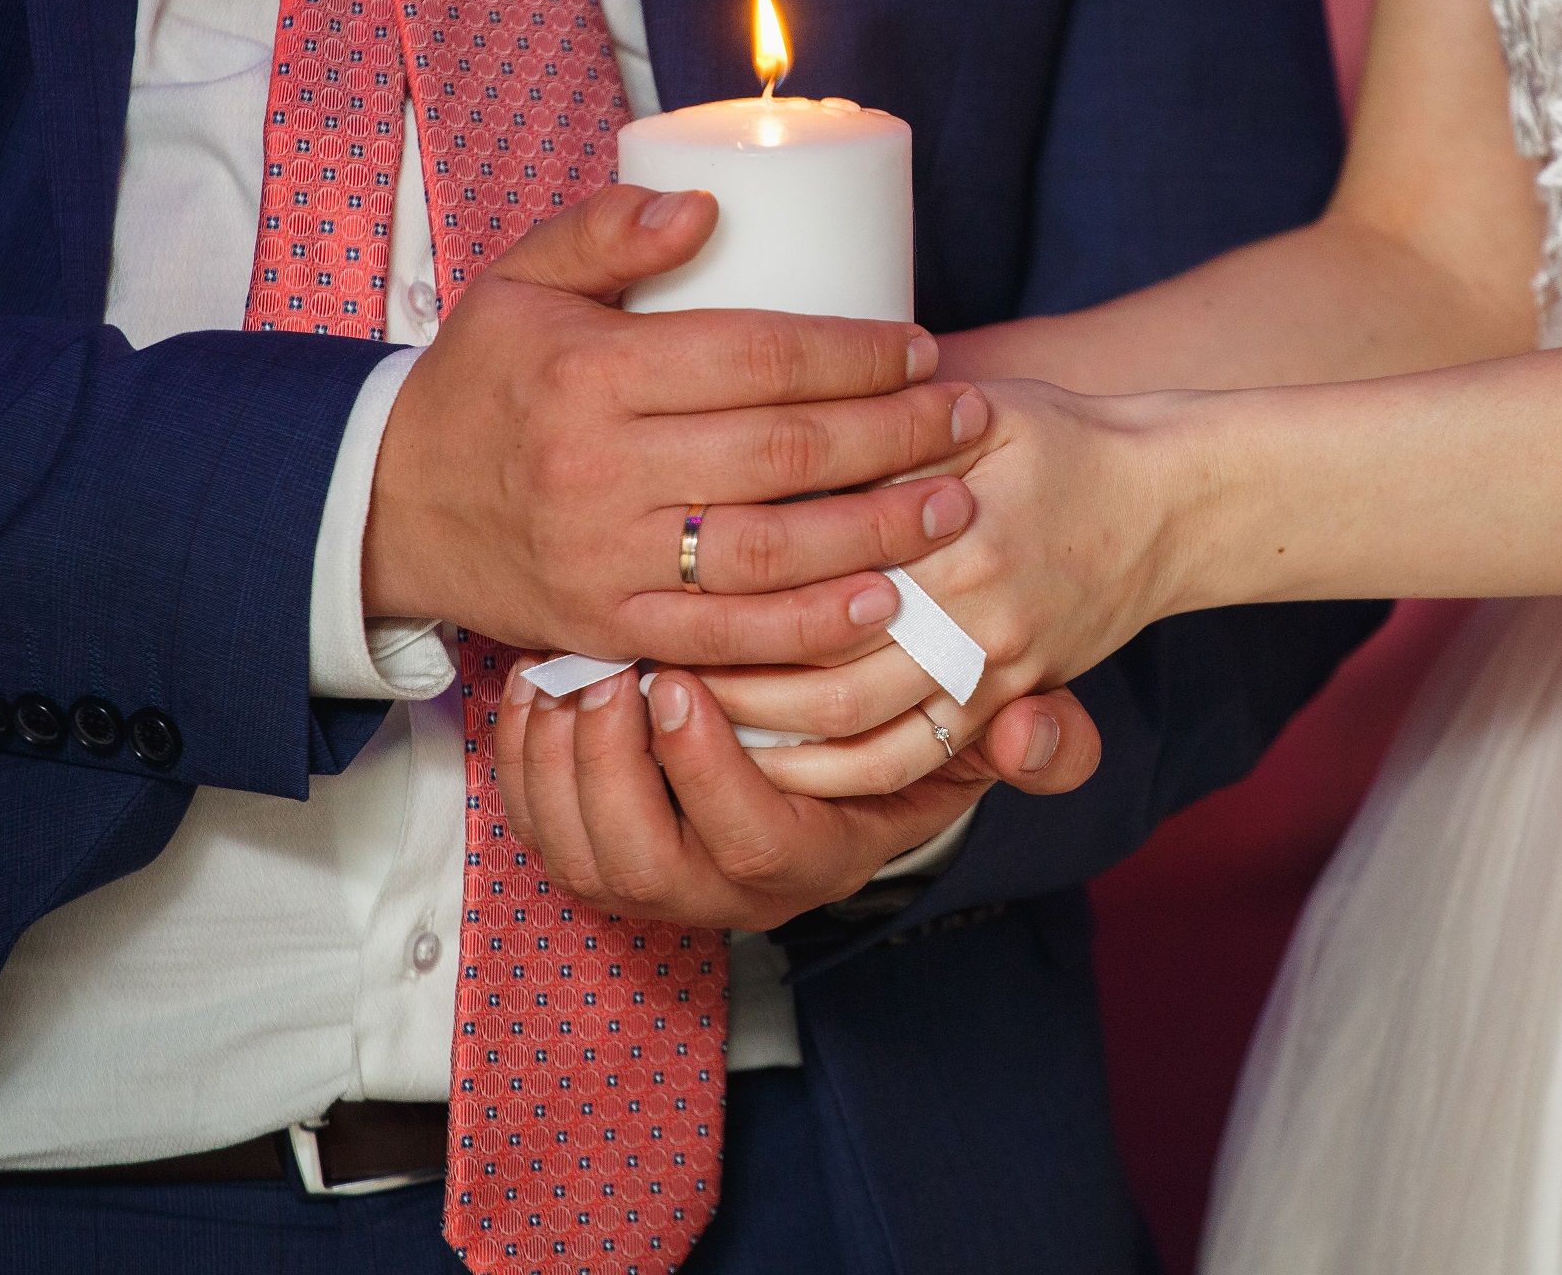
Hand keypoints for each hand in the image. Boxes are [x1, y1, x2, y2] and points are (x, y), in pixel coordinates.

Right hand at [363, 183, 986, 663]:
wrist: (385, 505)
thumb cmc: (479, 383)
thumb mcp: (520, 281)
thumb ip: (607, 227)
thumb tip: (708, 205)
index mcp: (591, 371)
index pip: (755, 357)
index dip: (853, 355)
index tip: (920, 350)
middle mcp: (601, 468)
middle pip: (783, 453)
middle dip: (895, 436)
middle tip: (968, 418)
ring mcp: (606, 556)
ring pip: (770, 552)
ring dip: (876, 533)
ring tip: (954, 506)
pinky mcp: (610, 624)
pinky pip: (726, 635)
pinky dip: (809, 627)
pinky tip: (879, 603)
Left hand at [491, 653, 1102, 929]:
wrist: (829, 742)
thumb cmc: (901, 725)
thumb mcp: (979, 735)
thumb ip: (1037, 741)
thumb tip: (1041, 732)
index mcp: (813, 862)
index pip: (753, 842)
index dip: (707, 770)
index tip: (683, 681)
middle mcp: (724, 890)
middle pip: (643, 859)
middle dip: (613, 765)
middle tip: (607, 671)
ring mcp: (649, 881)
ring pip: (577, 847)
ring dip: (560, 760)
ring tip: (570, 670)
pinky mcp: (590, 852)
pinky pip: (533, 823)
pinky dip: (520, 757)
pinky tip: (533, 682)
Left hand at [691, 378, 1194, 798]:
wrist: (1169, 496)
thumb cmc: (1058, 438)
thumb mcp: (981, 408)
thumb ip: (892, 433)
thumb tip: (791, 434)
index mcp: (952, 525)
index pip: (816, 569)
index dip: (731, 587)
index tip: (660, 584)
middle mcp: (972, 605)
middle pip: (821, 662)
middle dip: (726, 673)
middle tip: (647, 663)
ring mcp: (992, 662)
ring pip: (856, 724)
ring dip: (766, 728)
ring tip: (687, 713)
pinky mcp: (1007, 697)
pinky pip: (908, 757)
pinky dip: (833, 770)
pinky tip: (772, 757)